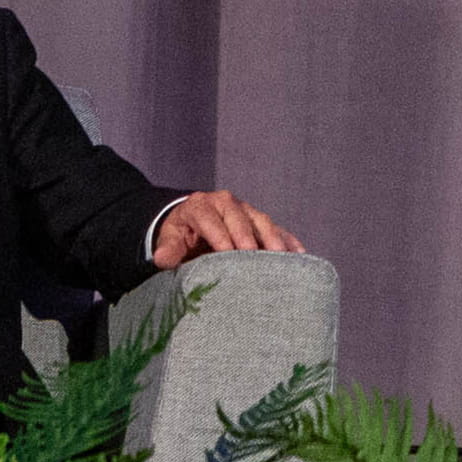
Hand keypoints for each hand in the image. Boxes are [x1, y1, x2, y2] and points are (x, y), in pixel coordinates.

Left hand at [149, 191, 301, 268]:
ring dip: (272, 238)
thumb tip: (162, 259)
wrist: (193, 223)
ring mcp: (246, 209)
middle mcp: (225, 202)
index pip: (210, 219)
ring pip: (261, 220)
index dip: (220, 236)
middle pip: (239, 218)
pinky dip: (287, 240)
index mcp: (200, 205)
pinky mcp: (260, 220)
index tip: (227, 254)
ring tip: (281, 257)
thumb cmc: (182, 234)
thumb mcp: (170, 238)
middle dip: (248, 238)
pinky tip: (299, 254)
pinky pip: (277, 228)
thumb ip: (168, 248)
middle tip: (256, 258)